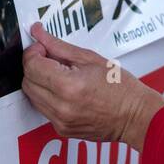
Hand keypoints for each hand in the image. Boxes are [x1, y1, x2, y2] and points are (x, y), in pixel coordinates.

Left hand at [21, 23, 163, 149]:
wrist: (136, 116)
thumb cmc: (121, 88)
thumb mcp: (91, 59)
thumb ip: (59, 46)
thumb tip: (39, 33)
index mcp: (69, 85)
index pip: (32, 65)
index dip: (33, 52)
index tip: (42, 47)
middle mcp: (61, 106)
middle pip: (28, 81)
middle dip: (34, 66)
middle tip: (50, 57)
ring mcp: (60, 121)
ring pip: (32, 96)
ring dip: (39, 81)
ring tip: (60, 74)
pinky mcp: (61, 129)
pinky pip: (43, 108)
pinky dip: (47, 96)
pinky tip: (64, 90)